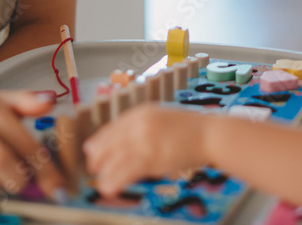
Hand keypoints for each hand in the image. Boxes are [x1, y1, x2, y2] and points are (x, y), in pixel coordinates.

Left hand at [84, 103, 209, 196]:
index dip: (99, 141)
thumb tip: (123, 140)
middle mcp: (139, 124)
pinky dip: (115, 180)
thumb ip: (142, 126)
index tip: (92, 150)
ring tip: (102, 184)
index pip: (112, 127)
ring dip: (105, 174)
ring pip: (114, 159)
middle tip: (93, 168)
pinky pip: (126, 171)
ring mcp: (144, 140)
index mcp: (141, 112)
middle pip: (109, 142)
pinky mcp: (151, 157)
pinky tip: (110, 188)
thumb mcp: (162, 118)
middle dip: (97, 157)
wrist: (210, 134)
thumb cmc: (190, 128)